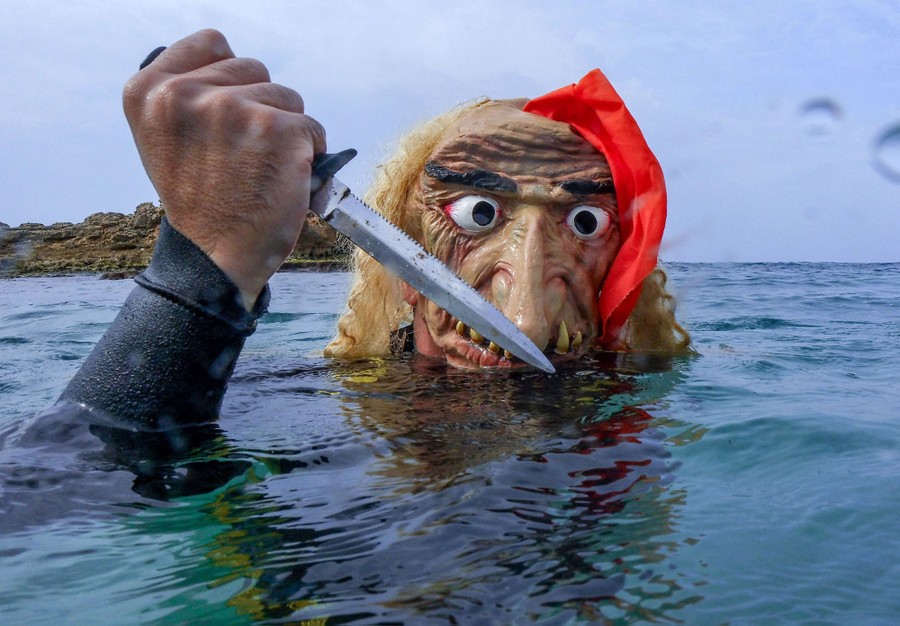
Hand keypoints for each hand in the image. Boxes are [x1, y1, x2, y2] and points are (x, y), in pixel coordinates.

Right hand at [123, 29, 325, 308]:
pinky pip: (312, 127)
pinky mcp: (277, 130)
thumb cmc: (201, 204)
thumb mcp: (168, 140)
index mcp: (148, 91)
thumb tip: (231, 65)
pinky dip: (311, 153)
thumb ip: (190, 97)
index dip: (230, 77)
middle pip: (254, 69)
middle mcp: (184, 94)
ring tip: (261, 170)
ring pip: (287, 97)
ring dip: (286, 131)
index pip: (212, 43)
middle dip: (260, 107)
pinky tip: (286, 179)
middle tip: (243, 156)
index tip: (226, 113)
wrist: (214, 259)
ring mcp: (232, 109)